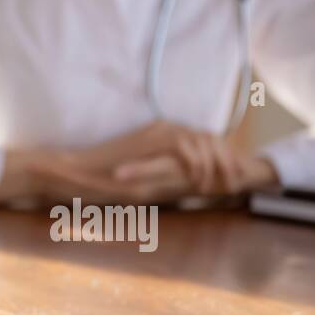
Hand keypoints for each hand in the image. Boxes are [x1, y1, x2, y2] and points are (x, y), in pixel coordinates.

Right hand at [2, 122, 278, 204]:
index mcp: (164, 134)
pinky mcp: (150, 140)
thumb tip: (195, 186)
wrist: (79, 172)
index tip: (234, 180)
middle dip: (228, 161)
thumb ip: (169, 177)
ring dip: (215, 164)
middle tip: (235, 185)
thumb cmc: (106, 180)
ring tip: (220, 187)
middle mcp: (164, 127)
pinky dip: (197, 164)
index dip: (224, 158)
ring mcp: (157, 131)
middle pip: (210, 138)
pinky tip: (199, 181)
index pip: (205, 140)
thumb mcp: (146, 179)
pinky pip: (185, 148)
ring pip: (202, 140)